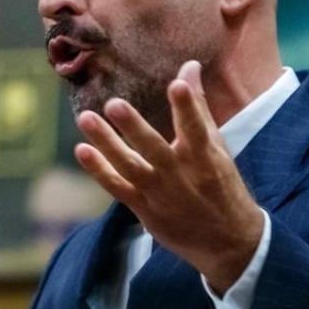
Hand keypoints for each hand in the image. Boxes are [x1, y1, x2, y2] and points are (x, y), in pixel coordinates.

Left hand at [74, 61, 264, 292]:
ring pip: (129, 167)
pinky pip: (118, 188)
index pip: (196, 129)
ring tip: (86, 118)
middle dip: (134, 127)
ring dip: (106, 144)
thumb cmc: (222, 185)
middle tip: (113, 104)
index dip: (188, 107)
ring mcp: (160, 194)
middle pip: (155, 149)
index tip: (178, 84)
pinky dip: (99, 171)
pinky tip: (81, 150)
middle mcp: (181, 176)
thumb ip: (198, 108)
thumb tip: (188, 66)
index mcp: (205, 159)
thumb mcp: (218, 148)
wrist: (227, 241)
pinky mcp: (145, 209)